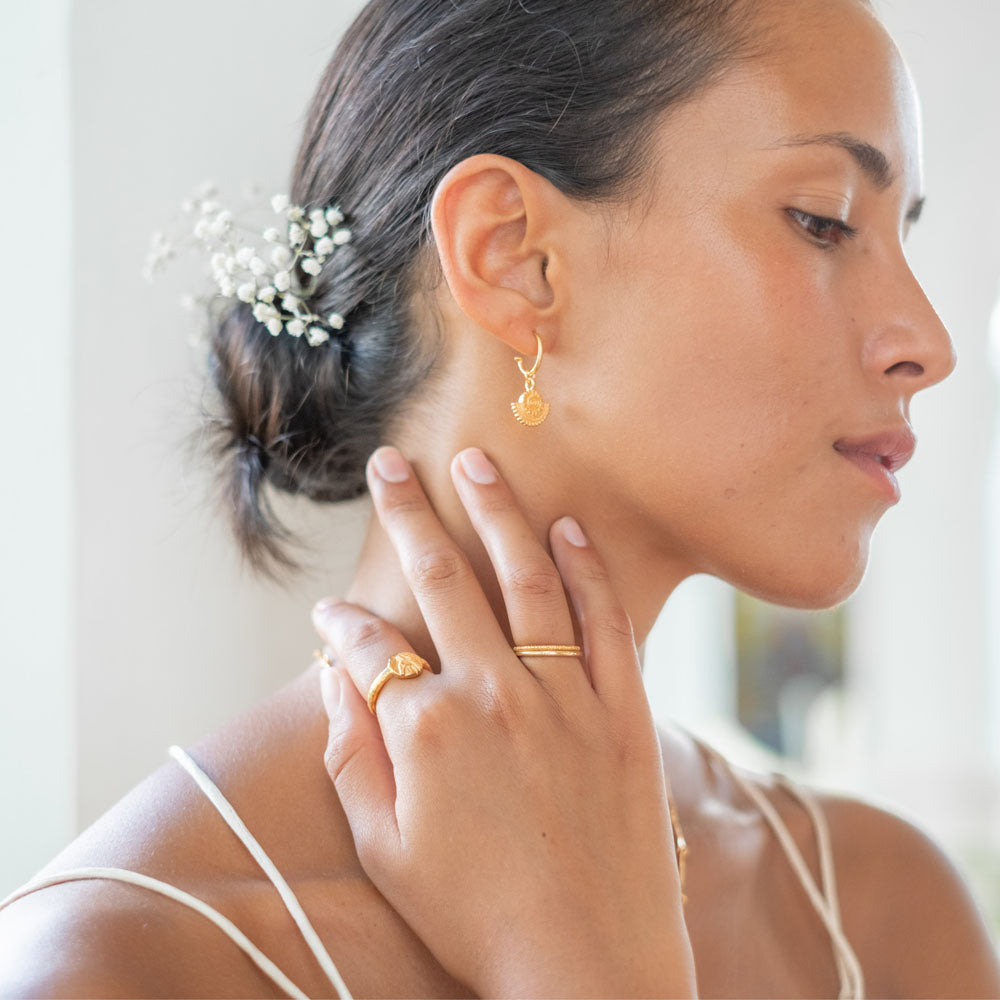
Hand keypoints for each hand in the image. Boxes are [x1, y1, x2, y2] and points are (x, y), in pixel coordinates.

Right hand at [312, 446, 695, 997]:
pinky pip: (605, 620)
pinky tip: (568, 528)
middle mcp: (492, 692)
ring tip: (477, 461)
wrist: (589, 967)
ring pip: (526, 577)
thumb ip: (352, 753)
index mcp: (425, 729)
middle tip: (391, 462)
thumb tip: (336, 676)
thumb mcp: (385, 848)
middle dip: (408, 513)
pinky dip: (587, 569)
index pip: (368, 647)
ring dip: (496, 512)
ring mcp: (564, 695)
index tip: (330, 612)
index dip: (340, 624)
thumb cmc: (475, 916)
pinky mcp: (624, 709)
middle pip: (441, 579)